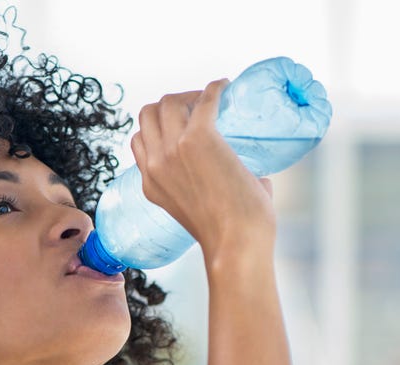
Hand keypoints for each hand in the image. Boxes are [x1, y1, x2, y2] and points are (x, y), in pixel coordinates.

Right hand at [130, 79, 275, 262]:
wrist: (236, 244)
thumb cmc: (231, 237)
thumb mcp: (200, 212)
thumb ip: (217, 193)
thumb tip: (260, 179)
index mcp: (151, 183)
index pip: (140, 139)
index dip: (159, 126)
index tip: (184, 124)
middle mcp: (155, 164)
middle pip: (149, 114)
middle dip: (171, 104)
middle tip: (198, 108)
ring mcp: (173, 150)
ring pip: (169, 101)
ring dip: (189, 94)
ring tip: (210, 98)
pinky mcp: (199, 138)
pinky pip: (203, 99)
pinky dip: (214, 89)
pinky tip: (225, 86)